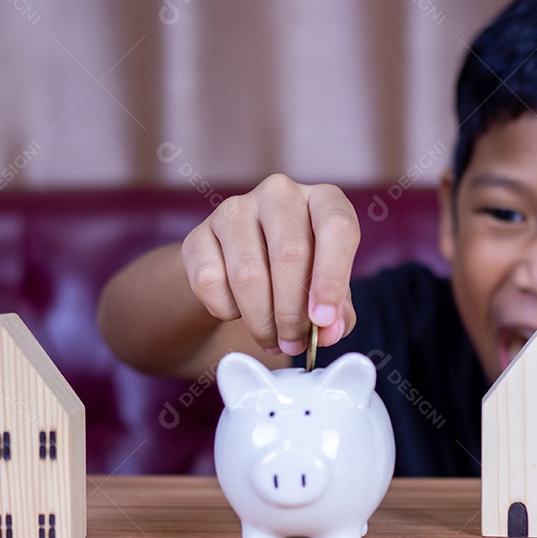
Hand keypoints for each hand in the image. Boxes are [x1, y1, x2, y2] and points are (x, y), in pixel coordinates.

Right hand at [181, 174, 359, 355]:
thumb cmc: (295, 274)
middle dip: (293, 313)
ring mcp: (234, 209)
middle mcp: (279, 194)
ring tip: (272, 340)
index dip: (332, 278)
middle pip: (290, 254)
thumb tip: (330, 331)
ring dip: (262, 320)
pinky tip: (238, 311)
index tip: (323, 320)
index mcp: (322, 200)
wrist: (237, 265)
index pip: (337, 227)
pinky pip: (211, 282)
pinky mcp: (198, 235)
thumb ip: (338, 310)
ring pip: (248, 274)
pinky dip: (226, 311)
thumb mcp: (325, 287)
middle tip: (294, 343)